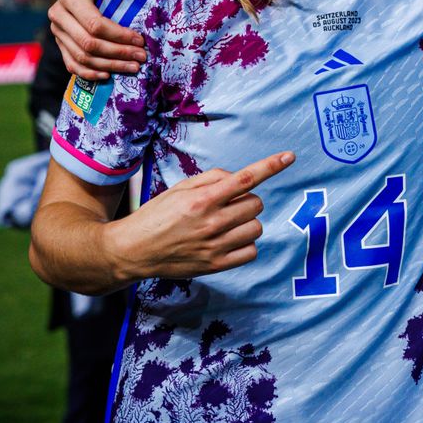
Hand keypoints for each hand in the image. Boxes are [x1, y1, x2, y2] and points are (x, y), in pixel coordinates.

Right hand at [49, 0, 144, 79]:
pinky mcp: (61, 42)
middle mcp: (58, 14)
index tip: (141, 39)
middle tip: (142, 56)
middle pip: (89, 44)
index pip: (95, 24)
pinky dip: (90, 73)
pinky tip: (109, 74)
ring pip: (82, 57)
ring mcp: (58, 31)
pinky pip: (72, 64)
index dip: (119, 35)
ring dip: (110, 65)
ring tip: (134, 66)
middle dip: (118, 53)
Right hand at [103, 151, 294, 282]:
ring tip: (226, 223)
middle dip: (246, 201)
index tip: (289, 156)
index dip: (270, 166)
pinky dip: (245, 244)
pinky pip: (251, 252)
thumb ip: (212, 179)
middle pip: (256, 204)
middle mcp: (211, 223)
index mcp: (201, 200)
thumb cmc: (156, 215)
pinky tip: (229, 240)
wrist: (132, 251)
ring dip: (247, 222)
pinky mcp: (215, 266)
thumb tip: (238, 178)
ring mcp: (215, 247)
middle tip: (227, 205)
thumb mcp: (180, 188)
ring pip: (257, 228)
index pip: (245, 179)